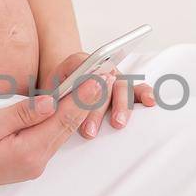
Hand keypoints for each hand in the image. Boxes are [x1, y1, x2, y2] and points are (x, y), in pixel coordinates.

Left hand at [36, 50, 156, 139]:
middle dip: (96, 107)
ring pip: (120, 87)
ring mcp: (113, 79)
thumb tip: (48, 104)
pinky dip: (145, 94)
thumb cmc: (54, 99)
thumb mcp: (45, 97)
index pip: (80, 66)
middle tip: (88, 130)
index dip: (82, 79)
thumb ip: (46, 99)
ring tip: (116, 123)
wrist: (62, 98)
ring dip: (120, 106)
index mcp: (77, 64)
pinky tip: (151, 102)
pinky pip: (137, 91)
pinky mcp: (124, 91)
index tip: (85, 91)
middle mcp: (98, 68)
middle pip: (101, 82)